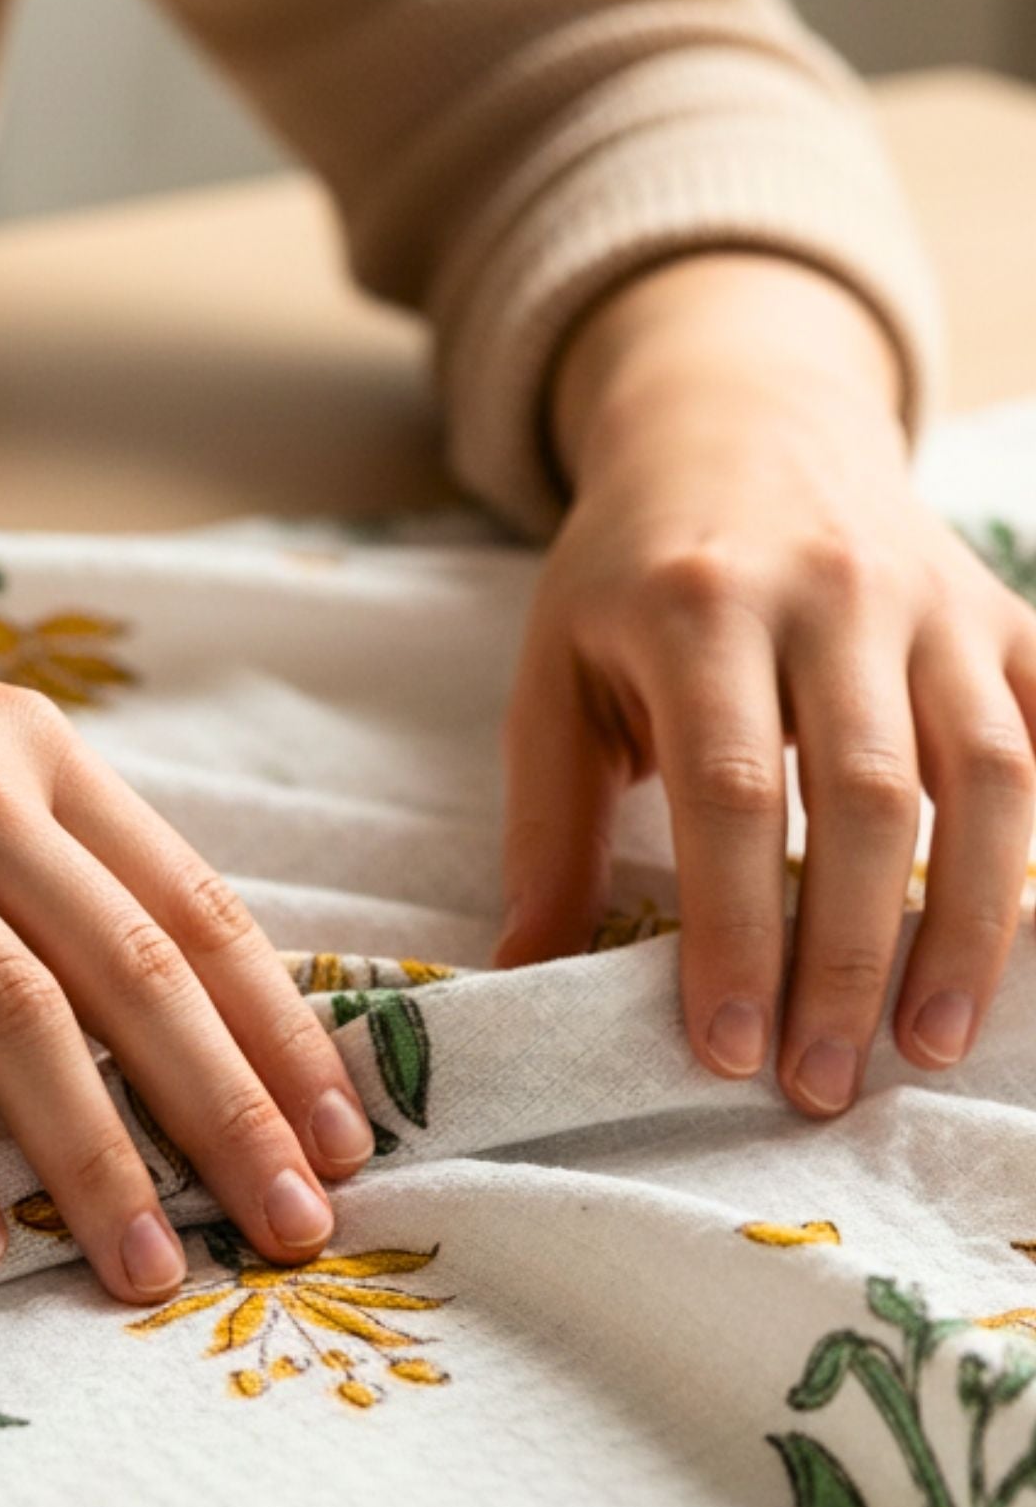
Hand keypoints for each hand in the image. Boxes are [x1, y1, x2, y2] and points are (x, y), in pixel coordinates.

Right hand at [0, 520, 366, 1299]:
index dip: (281, 1027)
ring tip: (148, 1269)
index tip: (348, 1133)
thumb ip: (29, 846)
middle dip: (230, 1111)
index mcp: (29, 747)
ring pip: (11, 1013)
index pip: (194, 902)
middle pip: (132, 967)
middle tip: (298, 1229)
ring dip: (94, 1155)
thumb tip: (142, 992)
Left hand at [494, 253, 1035, 1113]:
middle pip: (866, 798)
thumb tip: (522, 969)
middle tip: (819, 1081)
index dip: (735, 931)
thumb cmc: (628, 575)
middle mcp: (830, 594)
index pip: (728, 795)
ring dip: (972, 925)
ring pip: (991, 773)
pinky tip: (1030, 940)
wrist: (735, 426)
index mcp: (696, 609)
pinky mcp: (1005, 612)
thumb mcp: (553, 674)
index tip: (726, 1049)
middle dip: (846, 956)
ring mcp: (935, 599)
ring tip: (930, 1045)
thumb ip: (546, 822)